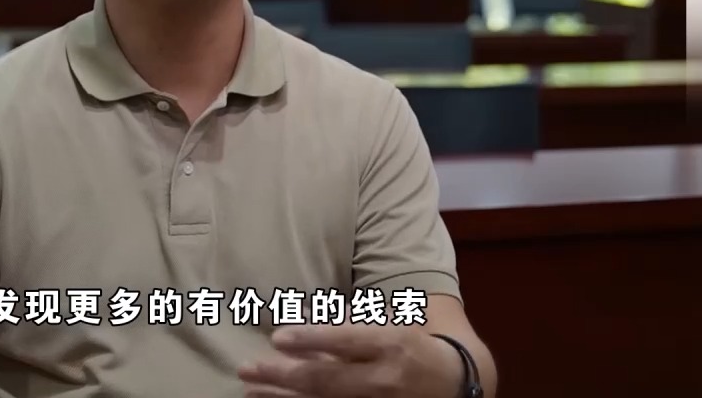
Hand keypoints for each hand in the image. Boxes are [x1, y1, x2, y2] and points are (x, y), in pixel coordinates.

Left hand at [238, 324, 463, 397]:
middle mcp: (383, 378)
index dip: (312, 339)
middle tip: (248, 367)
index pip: (346, 341)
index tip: (277, 337)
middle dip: (284, 375)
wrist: (452, 383)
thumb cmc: (412, 343)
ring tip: (250, 388)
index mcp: (390, 343)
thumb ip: (346, 319)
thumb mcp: (388, 321)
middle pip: (327, 379)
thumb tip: (299, 313)